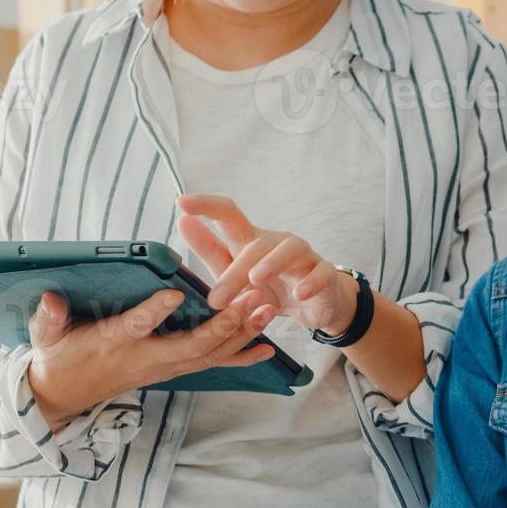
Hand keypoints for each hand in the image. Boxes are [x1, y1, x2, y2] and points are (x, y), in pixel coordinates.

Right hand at [25, 286, 276, 429]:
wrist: (67, 394)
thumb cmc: (60, 356)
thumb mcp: (46, 336)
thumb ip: (48, 317)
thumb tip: (49, 298)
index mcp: (115, 343)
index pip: (136, 327)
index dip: (154, 311)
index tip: (174, 292)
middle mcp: (147, 358)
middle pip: (191, 345)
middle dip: (223, 324)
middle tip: (250, 298)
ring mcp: (165, 367)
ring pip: (210, 354)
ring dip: (241, 334)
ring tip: (268, 310)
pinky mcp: (176, 369)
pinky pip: (214, 363)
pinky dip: (242, 355)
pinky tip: (268, 347)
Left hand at [176, 194, 358, 336]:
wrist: (315, 305)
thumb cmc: (270, 287)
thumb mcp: (235, 272)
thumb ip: (210, 250)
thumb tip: (182, 222)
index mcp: (251, 240)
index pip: (229, 215)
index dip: (206, 205)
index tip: (181, 202)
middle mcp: (277, 242)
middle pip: (255, 244)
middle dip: (234, 272)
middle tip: (216, 300)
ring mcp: (304, 256)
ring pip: (290, 249)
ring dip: (272, 263)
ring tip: (256, 279)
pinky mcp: (326, 274)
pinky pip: (322, 273)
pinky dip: (311, 282)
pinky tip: (300, 294)